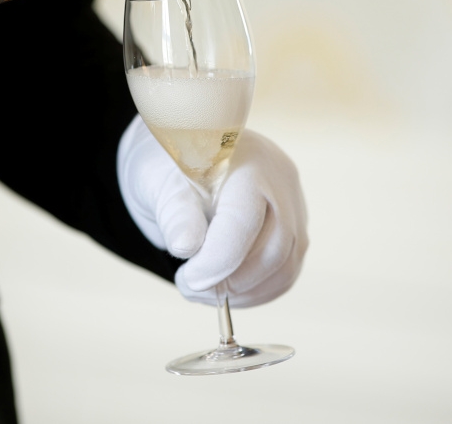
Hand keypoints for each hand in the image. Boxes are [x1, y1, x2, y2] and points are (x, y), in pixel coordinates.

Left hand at [117, 115, 307, 306]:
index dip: (217, 261)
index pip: (243, 222)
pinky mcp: (294, 227)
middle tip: (191, 287)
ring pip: (285, 266)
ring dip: (244, 292)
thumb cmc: (168, 168)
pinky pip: (285, 271)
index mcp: (246, 161)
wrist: (183, 159)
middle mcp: (279, 181)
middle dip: (231, 282)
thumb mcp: (157, 183)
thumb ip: (174, 214)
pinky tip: (225, 289)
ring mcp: (293, 204)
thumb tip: (186, 247)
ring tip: (204, 291)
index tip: (188, 279)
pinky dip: (256, 291)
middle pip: (273, 249)